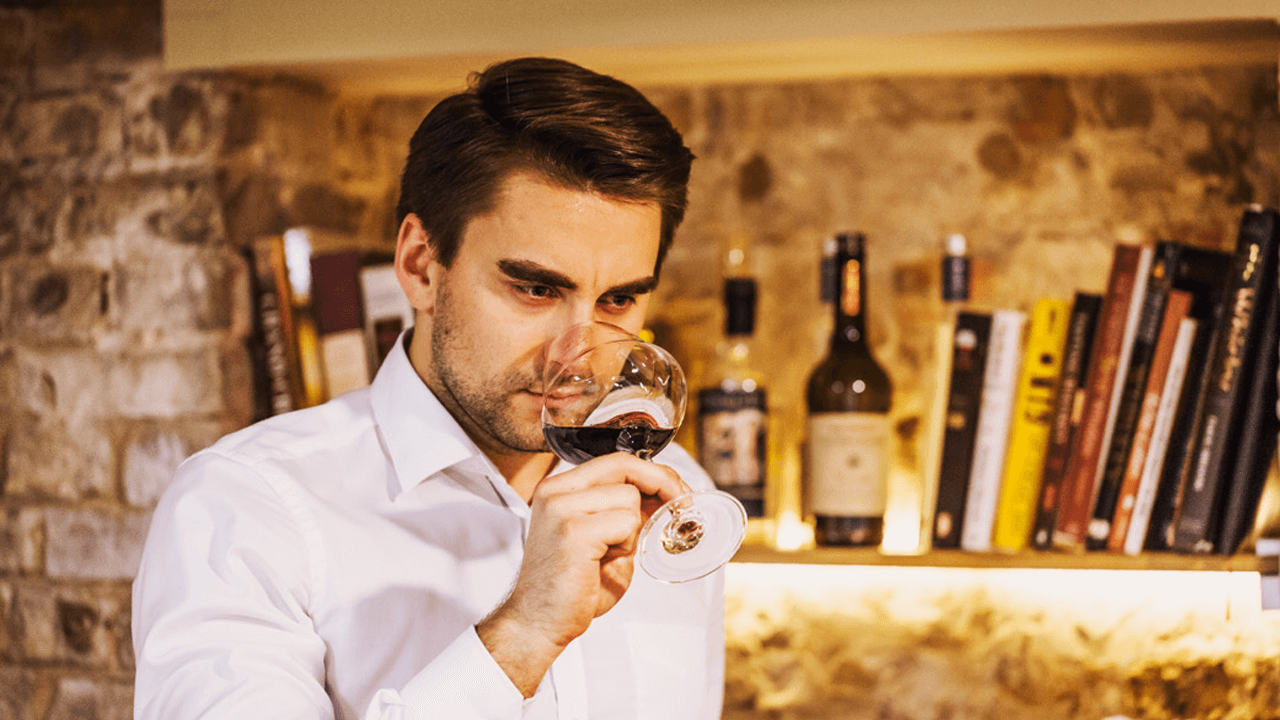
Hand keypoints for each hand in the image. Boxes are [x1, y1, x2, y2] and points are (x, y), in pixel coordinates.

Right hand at [477, 452, 688, 695]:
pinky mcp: (573, 530)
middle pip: (624, 465)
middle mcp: (556, 491)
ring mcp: (562, 508)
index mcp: (559, 489)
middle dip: (661, 483)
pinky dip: (626, 544)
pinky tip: (602, 562)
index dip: (653, 473)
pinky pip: (626, 522)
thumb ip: (627, 513)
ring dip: (631, 530)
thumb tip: (664, 495)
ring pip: (629, 497)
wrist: (538, 623)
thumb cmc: (571, 588)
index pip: (616, 461)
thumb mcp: (605, 540)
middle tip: (680, 506)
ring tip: (607, 554)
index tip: (675, 491)